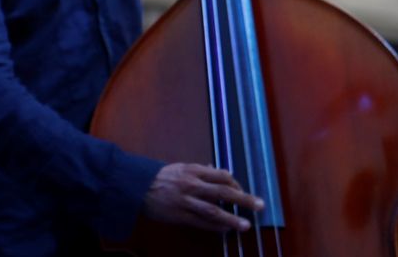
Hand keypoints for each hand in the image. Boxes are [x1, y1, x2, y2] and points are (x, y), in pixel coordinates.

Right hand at [142, 162, 262, 233]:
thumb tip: (221, 172)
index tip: (243, 192)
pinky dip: (215, 227)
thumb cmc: (161, 176)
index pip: (222, 176)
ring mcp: (186, 201)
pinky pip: (201, 223)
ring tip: (245, 225)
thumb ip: (202, 171)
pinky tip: (225, 230)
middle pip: (223, 192)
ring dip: (231, 219)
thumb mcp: (182, 168)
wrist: (137, 187)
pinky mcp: (180, 216)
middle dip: (244, 199)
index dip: (236, 185)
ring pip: (213, 211)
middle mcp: (192, 185)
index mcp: (194, 170)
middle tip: (260, 205)